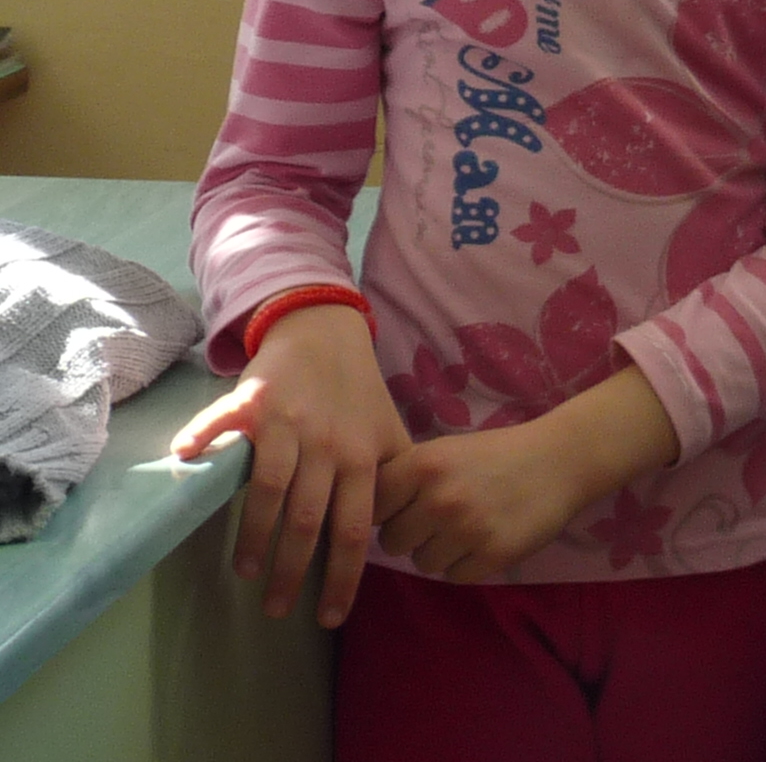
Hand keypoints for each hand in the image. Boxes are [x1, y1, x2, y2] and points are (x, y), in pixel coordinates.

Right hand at [170, 301, 406, 627]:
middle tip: (276, 609)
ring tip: (246, 570)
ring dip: (255, 534)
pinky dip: (203, 439)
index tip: (329, 619)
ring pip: (269, 489)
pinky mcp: (252, 400)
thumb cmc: (358, 392)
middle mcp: (326, 444)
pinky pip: (222, 423)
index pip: (355, 530)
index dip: (343, 578)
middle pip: (309, 520)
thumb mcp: (390, 433)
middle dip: (292, 571)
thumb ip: (394, 478)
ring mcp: (287, 422)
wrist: (328, 332)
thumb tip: (396, 531)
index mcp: (362, 457)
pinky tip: (184, 461)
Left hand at [374, 365, 677, 582]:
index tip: (405, 505)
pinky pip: (453, 576)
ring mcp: (466, 530)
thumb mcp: (445, 451)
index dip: (386, 510)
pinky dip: (466, 563)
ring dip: (439, 551)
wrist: (561, 460)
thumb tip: (359, 515)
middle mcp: (439, 499)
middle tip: (441, 517)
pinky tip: (486, 538)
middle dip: (412, 534)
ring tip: (468, 526)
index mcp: (423, 465)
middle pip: (392, 542)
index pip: (370, 507)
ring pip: (422, 563)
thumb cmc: (496, 454)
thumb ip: (405, 478)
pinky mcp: (491, 556)